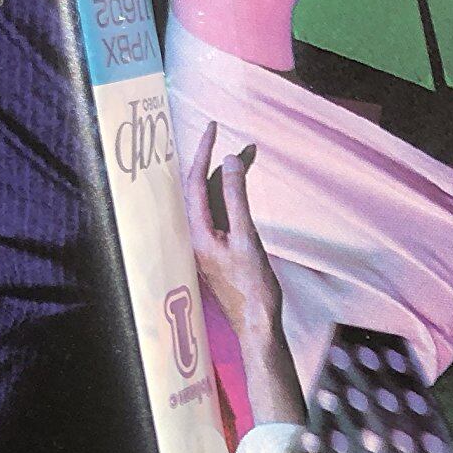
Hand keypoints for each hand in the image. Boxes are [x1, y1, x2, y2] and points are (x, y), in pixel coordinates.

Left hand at [183, 118, 284, 335]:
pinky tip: (242, 192)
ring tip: (247, 161)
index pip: (194, 181)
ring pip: (212, 202)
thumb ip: (237, 198)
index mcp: (197, 232)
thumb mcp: (248, 237)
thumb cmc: (253, 286)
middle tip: (239, 142)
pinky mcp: (219, 251)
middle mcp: (196, 236)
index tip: (213, 127)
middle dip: (217, 163)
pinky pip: (221, 214)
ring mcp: (207, 244)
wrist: (257, 324)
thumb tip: (230, 161)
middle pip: (202, 189)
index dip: (202, 152)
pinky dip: (231, 197)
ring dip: (227, 180)